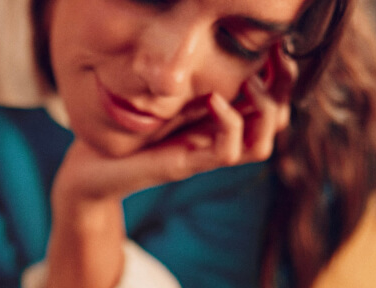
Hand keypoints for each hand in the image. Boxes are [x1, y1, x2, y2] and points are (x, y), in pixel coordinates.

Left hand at [52, 45, 297, 203]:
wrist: (90, 166)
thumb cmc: (122, 126)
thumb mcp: (160, 89)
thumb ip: (185, 72)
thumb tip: (205, 32)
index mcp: (219, 117)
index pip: (273, 98)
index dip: (283, 71)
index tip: (278, 41)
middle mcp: (219, 137)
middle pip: (279, 119)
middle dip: (285, 85)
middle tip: (275, 55)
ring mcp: (205, 153)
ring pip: (263, 142)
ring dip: (266, 109)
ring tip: (250, 81)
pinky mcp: (188, 165)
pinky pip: (229, 152)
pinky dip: (230, 124)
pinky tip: (213, 99)